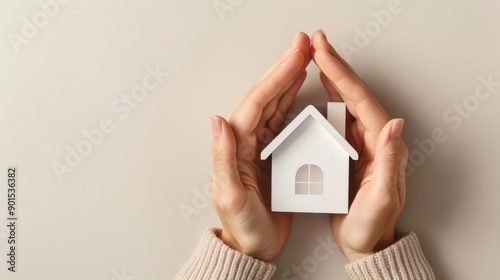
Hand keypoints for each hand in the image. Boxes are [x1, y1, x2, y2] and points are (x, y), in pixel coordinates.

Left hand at [210, 32, 311, 261]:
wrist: (252, 247)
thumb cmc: (242, 227)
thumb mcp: (231, 197)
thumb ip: (223, 158)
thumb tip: (217, 121)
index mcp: (235, 146)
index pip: (257, 103)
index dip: (277, 77)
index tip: (295, 56)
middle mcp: (244, 141)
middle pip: (265, 96)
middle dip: (284, 68)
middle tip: (303, 45)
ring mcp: (257, 145)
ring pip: (274, 103)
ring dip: (288, 79)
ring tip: (303, 58)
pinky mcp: (270, 153)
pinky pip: (281, 119)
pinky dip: (290, 100)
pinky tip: (298, 89)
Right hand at [311, 30, 408, 262]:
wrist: (365, 242)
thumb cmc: (371, 225)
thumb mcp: (382, 198)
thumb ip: (388, 160)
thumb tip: (395, 122)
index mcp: (383, 146)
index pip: (362, 102)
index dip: (342, 76)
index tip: (323, 55)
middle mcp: (375, 139)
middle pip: (354, 93)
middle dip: (336, 65)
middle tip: (318, 42)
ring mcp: (361, 142)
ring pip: (346, 100)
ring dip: (332, 76)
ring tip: (318, 55)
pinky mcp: (350, 149)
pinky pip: (339, 115)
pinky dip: (329, 97)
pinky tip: (321, 87)